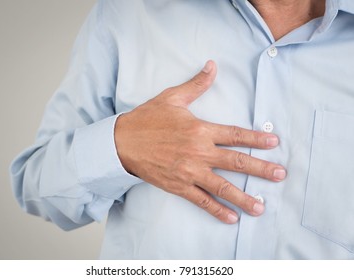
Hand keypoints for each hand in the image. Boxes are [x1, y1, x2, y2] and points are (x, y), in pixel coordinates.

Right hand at [114, 60, 285, 223]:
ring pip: (222, 187)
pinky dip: (216, 210)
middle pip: (236, 162)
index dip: (257, 139)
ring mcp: (189, 171)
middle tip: (280, 175)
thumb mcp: (172, 98)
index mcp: (200, 130)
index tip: (274, 143)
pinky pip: (201, 200)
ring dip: (243, 197)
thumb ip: (196, 84)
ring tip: (261, 206)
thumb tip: (212, 66)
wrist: (122, 142)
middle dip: (260, 169)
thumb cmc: (147, 119)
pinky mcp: (178, 186)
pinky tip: (231, 218)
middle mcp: (198, 152)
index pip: (235, 134)